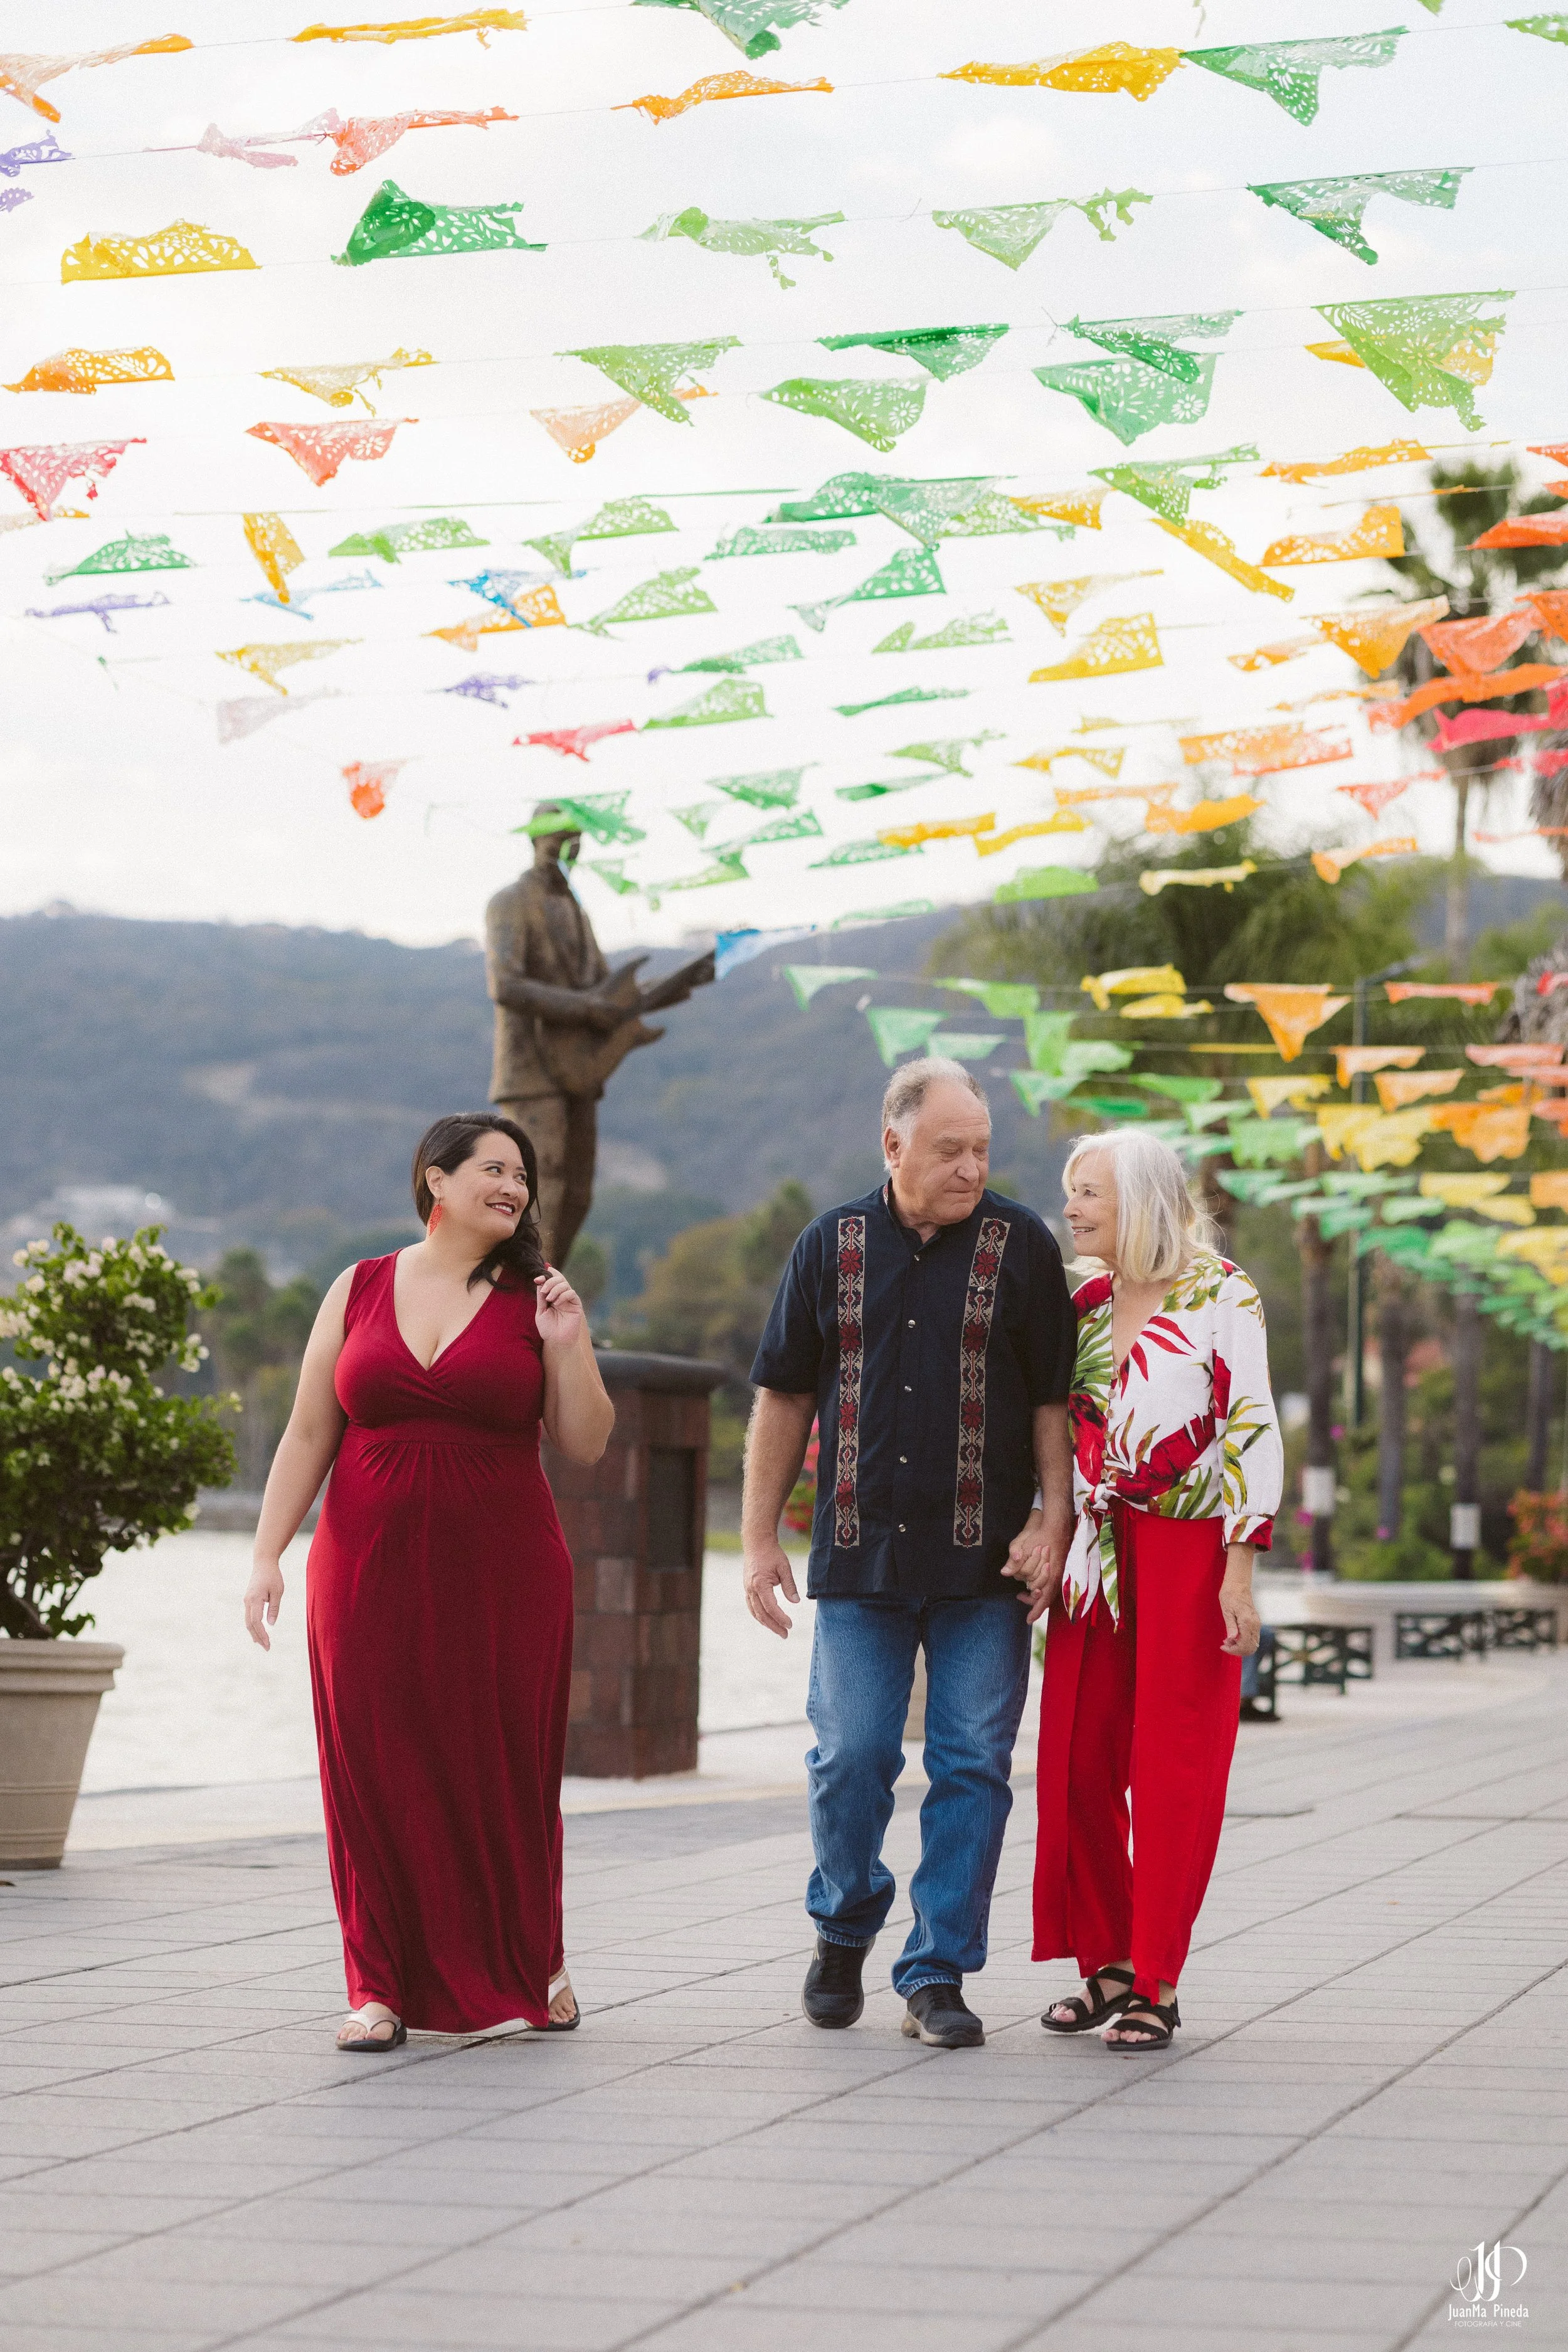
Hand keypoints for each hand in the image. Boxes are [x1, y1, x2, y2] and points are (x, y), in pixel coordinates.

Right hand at [244, 1557, 283, 1650]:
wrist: (263, 1563)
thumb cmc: (273, 1576)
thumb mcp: (277, 1591)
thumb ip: (273, 1608)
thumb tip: (271, 1625)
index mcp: (254, 1599)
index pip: (256, 1622)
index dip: (262, 1634)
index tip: (268, 1644)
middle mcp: (248, 1602)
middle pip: (250, 1624)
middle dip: (258, 1637)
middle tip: (267, 1648)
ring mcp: (246, 1601)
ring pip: (248, 1621)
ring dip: (254, 1633)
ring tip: (262, 1644)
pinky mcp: (248, 1600)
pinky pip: (249, 1616)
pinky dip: (253, 1626)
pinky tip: (258, 1632)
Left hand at [534, 1268, 586, 1348]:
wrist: (556, 1341)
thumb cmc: (548, 1328)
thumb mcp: (541, 1310)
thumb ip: (541, 1296)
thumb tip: (539, 1281)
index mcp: (552, 1296)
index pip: (551, 1280)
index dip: (545, 1276)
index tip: (537, 1280)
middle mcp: (561, 1296)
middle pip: (558, 1278)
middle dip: (549, 1281)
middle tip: (543, 1291)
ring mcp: (569, 1300)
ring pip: (565, 1284)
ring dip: (555, 1289)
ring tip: (550, 1300)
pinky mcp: (576, 1305)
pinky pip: (572, 1293)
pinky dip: (563, 1295)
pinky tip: (557, 1303)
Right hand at [743, 1537, 799, 1637]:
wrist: (756, 1543)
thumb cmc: (772, 1554)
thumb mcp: (784, 1567)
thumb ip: (789, 1585)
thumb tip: (796, 1601)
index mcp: (760, 1584)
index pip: (771, 1607)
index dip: (780, 1618)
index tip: (790, 1625)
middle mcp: (751, 1589)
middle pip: (762, 1614)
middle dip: (774, 1626)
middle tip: (786, 1634)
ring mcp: (747, 1589)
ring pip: (755, 1612)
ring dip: (766, 1623)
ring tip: (779, 1631)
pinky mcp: (747, 1588)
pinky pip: (752, 1607)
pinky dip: (759, 1616)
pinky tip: (768, 1620)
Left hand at [1003, 1509, 1070, 1625]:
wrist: (1057, 1524)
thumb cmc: (1041, 1535)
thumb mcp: (1023, 1546)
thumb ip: (1015, 1560)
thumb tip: (1005, 1572)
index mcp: (1050, 1574)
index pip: (1043, 1599)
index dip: (1035, 1611)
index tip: (1028, 1620)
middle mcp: (1056, 1577)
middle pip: (1046, 1598)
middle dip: (1033, 1602)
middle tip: (1019, 1597)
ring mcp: (1059, 1573)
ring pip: (1049, 1592)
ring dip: (1037, 1595)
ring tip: (1023, 1593)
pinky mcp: (1059, 1569)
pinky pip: (1051, 1584)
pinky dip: (1041, 1587)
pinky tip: (1033, 1583)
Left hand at [1219, 1576, 1261, 1656]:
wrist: (1238, 1584)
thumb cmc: (1230, 1595)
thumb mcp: (1227, 1611)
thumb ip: (1230, 1626)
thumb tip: (1231, 1639)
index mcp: (1247, 1622)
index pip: (1244, 1645)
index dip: (1233, 1650)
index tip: (1223, 1646)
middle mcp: (1255, 1625)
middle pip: (1251, 1648)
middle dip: (1237, 1650)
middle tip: (1225, 1644)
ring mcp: (1257, 1624)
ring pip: (1253, 1644)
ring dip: (1240, 1646)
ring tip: (1228, 1640)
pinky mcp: (1255, 1623)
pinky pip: (1252, 1638)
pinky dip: (1244, 1641)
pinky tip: (1234, 1636)